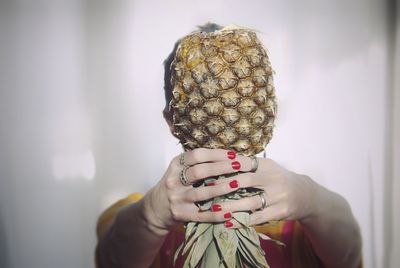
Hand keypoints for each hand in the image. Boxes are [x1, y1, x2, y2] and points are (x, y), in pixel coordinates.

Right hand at [141, 148, 256, 234]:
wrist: (156, 208)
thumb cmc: (176, 185)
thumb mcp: (180, 169)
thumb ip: (198, 163)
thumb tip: (229, 156)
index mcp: (176, 165)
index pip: (197, 155)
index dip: (216, 154)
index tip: (233, 155)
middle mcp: (174, 180)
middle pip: (199, 171)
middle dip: (222, 167)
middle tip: (240, 165)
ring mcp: (177, 198)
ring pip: (202, 193)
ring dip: (222, 188)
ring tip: (238, 184)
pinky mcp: (181, 215)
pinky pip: (203, 215)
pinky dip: (218, 214)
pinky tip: (231, 212)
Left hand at [209, 158, 319, 226]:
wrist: (305, 195)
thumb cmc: (278, 179)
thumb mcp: (266, 167)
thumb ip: (247, 164)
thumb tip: (220, 159)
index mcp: (266, 165)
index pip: (244, 163)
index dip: (226, 166)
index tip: (210, 170)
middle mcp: (273, 178)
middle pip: (245, 181)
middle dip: (225, 186)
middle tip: (207, 189)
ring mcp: (278, 196)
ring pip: (251, 202)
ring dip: (231, 206)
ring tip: (215, 209)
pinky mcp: (280, 212)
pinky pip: (258, 218)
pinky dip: (242, 221)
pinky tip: (228, 223)